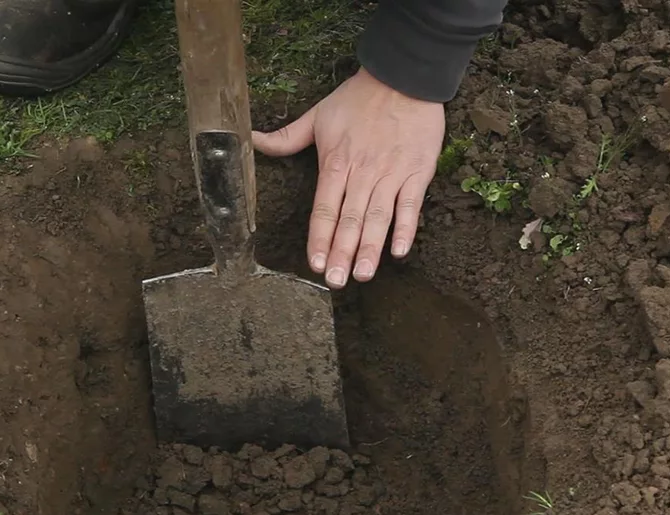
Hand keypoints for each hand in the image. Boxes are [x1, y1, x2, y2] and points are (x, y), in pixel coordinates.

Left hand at [252, 67, 444, 288]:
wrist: (404, 78)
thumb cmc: (359, 98)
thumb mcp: (318, 115)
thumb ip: (287, 137)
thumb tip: (252, 141)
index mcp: (336, 164)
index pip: (324, 209)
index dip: (319, 238)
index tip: (316, 264)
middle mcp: (362, 173)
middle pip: (349, 219)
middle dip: (342, 252)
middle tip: (337, 281)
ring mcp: (391, 174)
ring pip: (378, 217)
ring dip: (370, 247)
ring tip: (363, 274)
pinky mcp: (417, 172)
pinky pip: (410, 205)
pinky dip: (406, 228)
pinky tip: (399, 251)